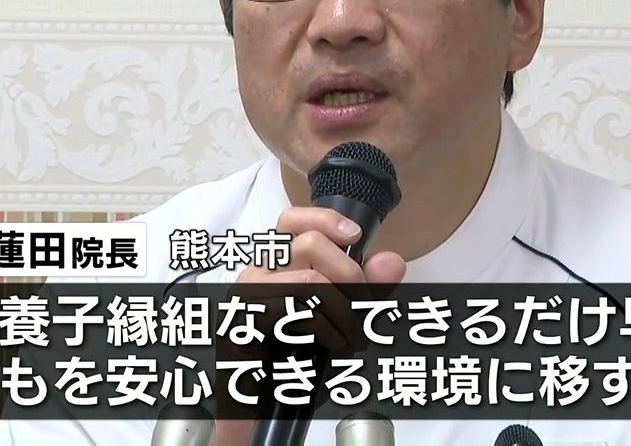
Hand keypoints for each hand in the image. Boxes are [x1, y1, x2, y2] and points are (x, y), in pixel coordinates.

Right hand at [210, 206, 405, 444]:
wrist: (263, 412)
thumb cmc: (296, 364)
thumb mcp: (343, 322)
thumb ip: (368, 291)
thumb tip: (392, 262)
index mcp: (278, 267)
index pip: (291, 221)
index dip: (324, 219)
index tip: (355, 235)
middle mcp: (258, 274)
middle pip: (309, 243)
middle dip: (351, 276)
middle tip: (363, 309)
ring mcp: (244, 297)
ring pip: (308, 278)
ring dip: (341, 311)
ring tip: (349, 338)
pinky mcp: (238, 323)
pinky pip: (292, 310)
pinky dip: (323, 329)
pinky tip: (330, 346)